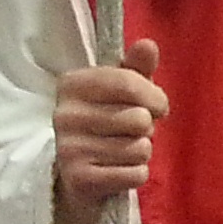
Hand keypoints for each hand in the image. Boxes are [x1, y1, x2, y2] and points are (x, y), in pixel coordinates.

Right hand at [51, 40, 165, 223]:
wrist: (80, 175)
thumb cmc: (108, 124)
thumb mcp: (122, 92)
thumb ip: (137, 68)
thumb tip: (148, 45)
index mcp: (72, 84)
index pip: (128, 83)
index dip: (155, 97)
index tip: (159, 107)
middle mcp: (64, 114)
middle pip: (138, 118)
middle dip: (147, 129)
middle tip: (131, 133)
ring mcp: (69, 147)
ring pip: (140, 148)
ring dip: (142, 152)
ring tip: (124, 150)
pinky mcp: (79, 178)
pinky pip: (134, 174)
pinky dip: (136, 174)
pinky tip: (119, 171)